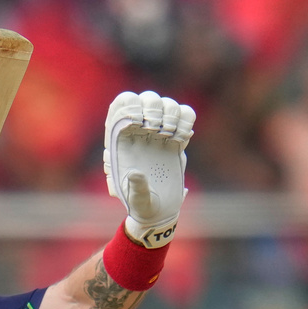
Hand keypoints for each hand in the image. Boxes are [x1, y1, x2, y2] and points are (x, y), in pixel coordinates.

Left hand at [103, 91, 195, 247]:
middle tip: (155, 128)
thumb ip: (136, 186)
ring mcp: (159, 133)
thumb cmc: (139, 204)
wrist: (158, 210)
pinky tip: (183, 137)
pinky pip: (185, 115)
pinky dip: (186, 119)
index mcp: (121, 139)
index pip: (121, 105)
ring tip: (170, 134)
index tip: (137, 119)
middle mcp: (139, 132)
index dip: (129, 103)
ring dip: (171, 112)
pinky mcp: (177, 139)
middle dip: (152, 107)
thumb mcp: (135, 198)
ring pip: (166, 103)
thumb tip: (136, 173)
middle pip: (146, 98)